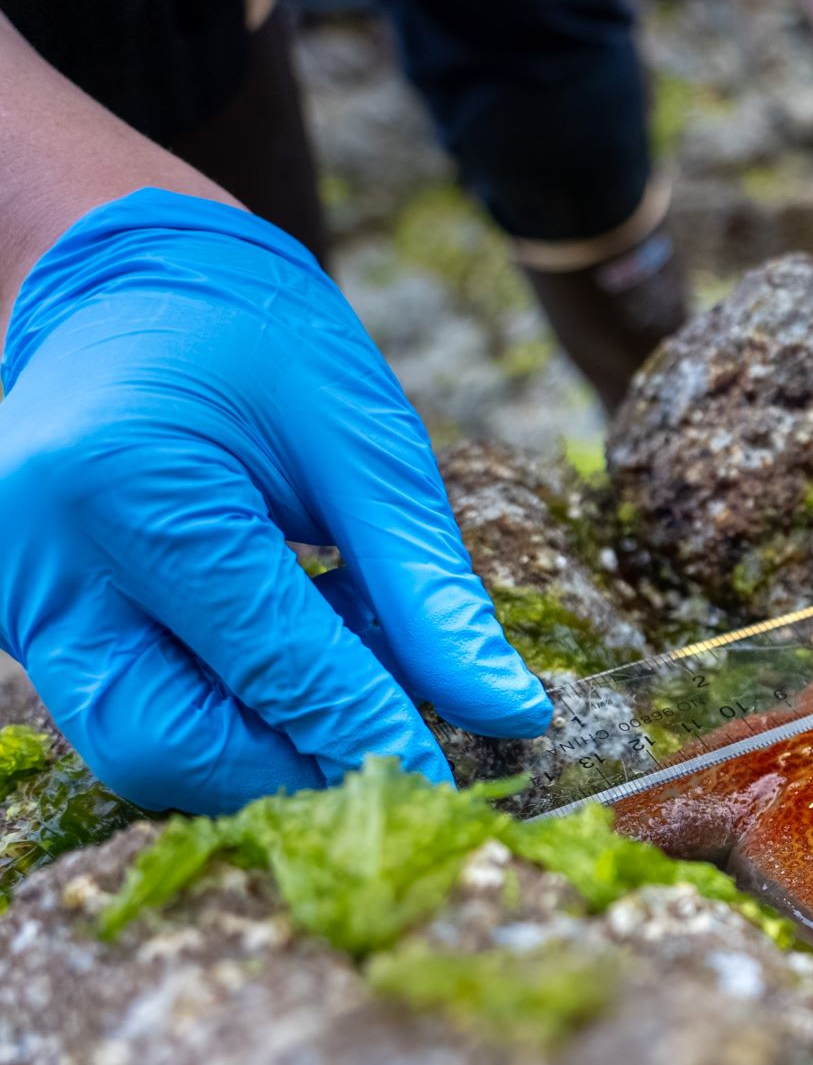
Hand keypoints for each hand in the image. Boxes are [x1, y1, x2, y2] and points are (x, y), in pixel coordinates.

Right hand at [0, 189, 550, 813]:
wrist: (128, 280)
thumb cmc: (256, 341)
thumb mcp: (366, 444)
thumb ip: (430, 590)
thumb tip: (510, 713)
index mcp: (123, 482)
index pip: (265, 660)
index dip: (367, 734)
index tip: (450, 784)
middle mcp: (35, 553)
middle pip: (169, 740)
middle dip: (298, 768)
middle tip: (407, 754)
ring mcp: (13, 593)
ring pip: (140, 744)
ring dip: (266, 746)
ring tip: (359, 672)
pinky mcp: (25, 620)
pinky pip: (128, 707)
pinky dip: (229, 712)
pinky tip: (302, 651)